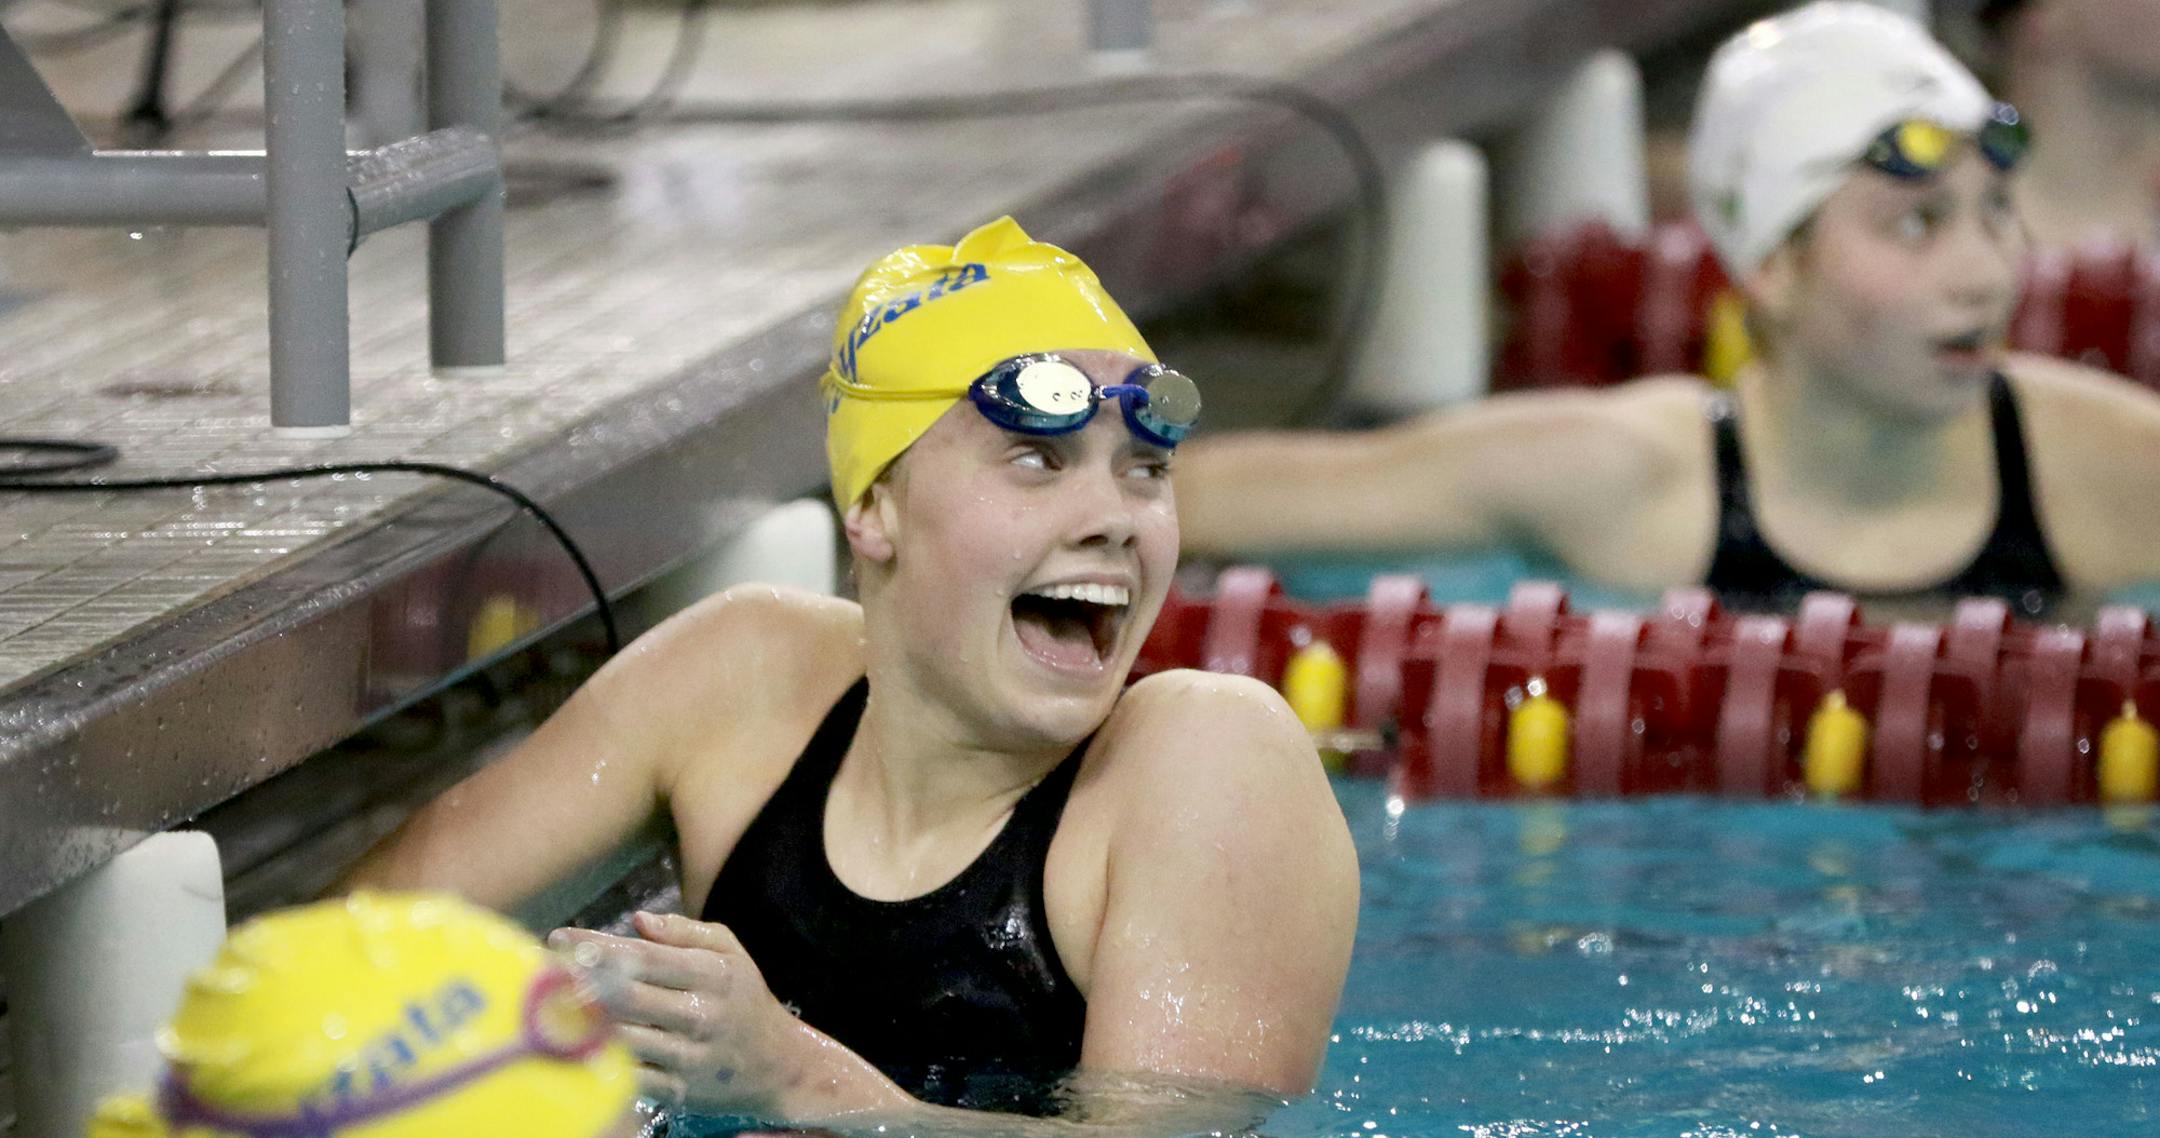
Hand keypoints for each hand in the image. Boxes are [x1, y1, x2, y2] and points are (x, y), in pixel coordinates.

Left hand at [551, 912, 803, 1117]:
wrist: (780, 1065)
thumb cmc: (743, 999)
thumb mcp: (729, 952)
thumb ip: (685, 932)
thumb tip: (639, 921)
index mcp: (711, 973)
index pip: (644, 956)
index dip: (596, 946)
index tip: (558, 938)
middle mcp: (701, 1014)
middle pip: (626, 995)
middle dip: (579, 981)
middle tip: (541, 972)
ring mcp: (689, 1056)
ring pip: (623, 1037)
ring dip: (580, 1022)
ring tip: (546, 1005)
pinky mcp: (679, 1090)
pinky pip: (630, 1076)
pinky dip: (599, 1061)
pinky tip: (572, 1046)